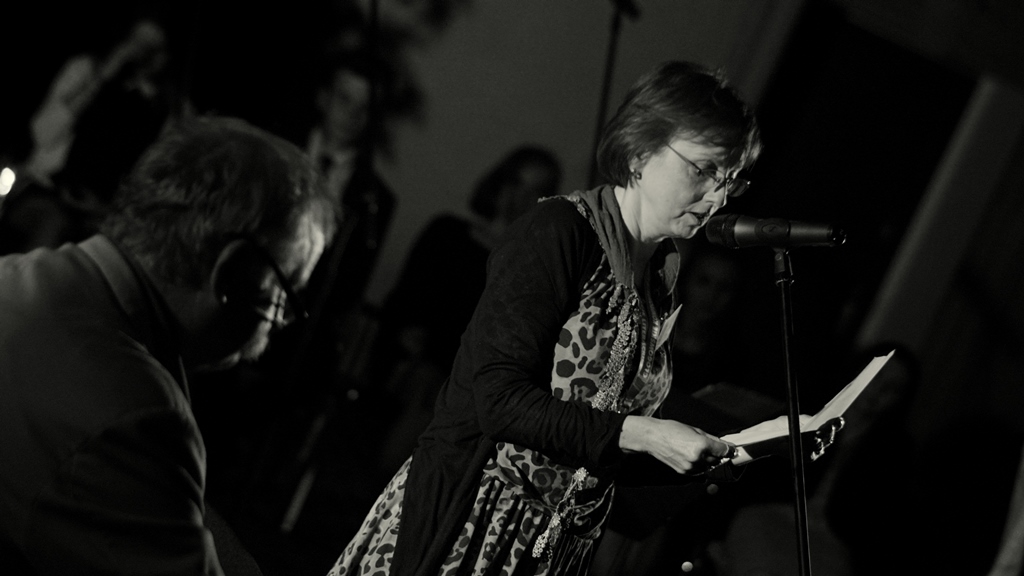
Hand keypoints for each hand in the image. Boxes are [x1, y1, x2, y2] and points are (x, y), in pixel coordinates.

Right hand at [619, 415, 736, 474]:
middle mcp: (697, 458)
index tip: (732, 449)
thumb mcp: (695, 430)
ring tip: (699, 451)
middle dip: (718, 455)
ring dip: (709, 461)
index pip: (724, 451)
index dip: (729, 450)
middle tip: (714, 448)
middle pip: (718, 460)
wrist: (653, 438)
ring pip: (709, 467)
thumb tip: (725, 445)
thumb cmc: (672, 430)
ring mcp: (691, 467)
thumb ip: (712, 439)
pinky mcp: (685, 473)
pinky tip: (693, 457)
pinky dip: (700, 465)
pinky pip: (699, 471)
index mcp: (701, 445)